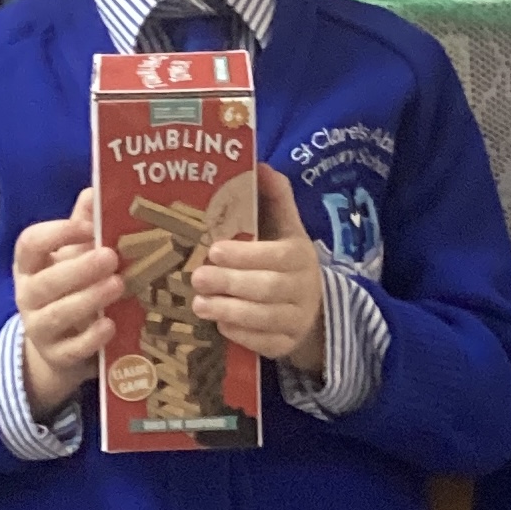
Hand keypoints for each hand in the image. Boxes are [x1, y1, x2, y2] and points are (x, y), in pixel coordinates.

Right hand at [15, 188, 119, 418]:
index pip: (29, 244)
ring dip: (87, 299)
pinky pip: (70, 349)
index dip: (56, 234)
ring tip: (118, 285)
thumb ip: (84, 226)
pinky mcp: (57, 357)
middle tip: (111, 257)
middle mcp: (29, 296)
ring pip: (56, 315)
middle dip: (77, 269)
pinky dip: (90, 338)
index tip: (87, 228)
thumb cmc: (70, 289)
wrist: (60, 346)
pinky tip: (110, 325)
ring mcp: (40, 329)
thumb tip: (96, 189)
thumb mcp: (73, 256)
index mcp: (31, 265)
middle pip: (44, 282)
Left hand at [190, 167, 325, 372]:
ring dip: (228, 310)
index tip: (214, 250)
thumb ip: (275, 199)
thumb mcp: (287, 229)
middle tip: (197, 278)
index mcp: (299, 256)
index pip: (275, 256)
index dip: (245, 254)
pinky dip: (241, 335)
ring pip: (263, 318)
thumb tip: (260, 164)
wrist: (313, 308)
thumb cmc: (286, 261)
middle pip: (266, 288)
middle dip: (230, 283)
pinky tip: (218, 324)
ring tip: (198, 304)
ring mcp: (296, 320)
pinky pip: (264, 343)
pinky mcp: (286, 345)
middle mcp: (302, 289)